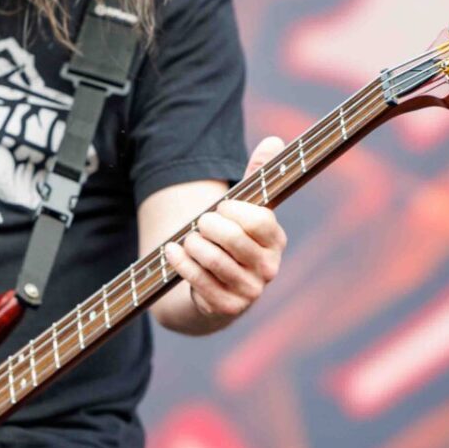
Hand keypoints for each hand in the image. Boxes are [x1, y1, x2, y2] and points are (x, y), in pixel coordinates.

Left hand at [163, 137, 288, 324]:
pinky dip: (181, 262)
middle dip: (209, 225)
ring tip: (188, 238)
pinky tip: (172, 251)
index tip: (221, 207)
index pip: (260, 221)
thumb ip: (258, 177)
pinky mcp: (227, 307)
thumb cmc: (232, 240)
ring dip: (194, 244)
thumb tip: (273, 140)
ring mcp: (249, 291)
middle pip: (234, 239)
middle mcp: (268, 268)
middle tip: (200, 222)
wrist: (218, 288)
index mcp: (276, 240)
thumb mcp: (245, 210)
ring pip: (215, 260)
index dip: (234, 210)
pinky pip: (199, 281)